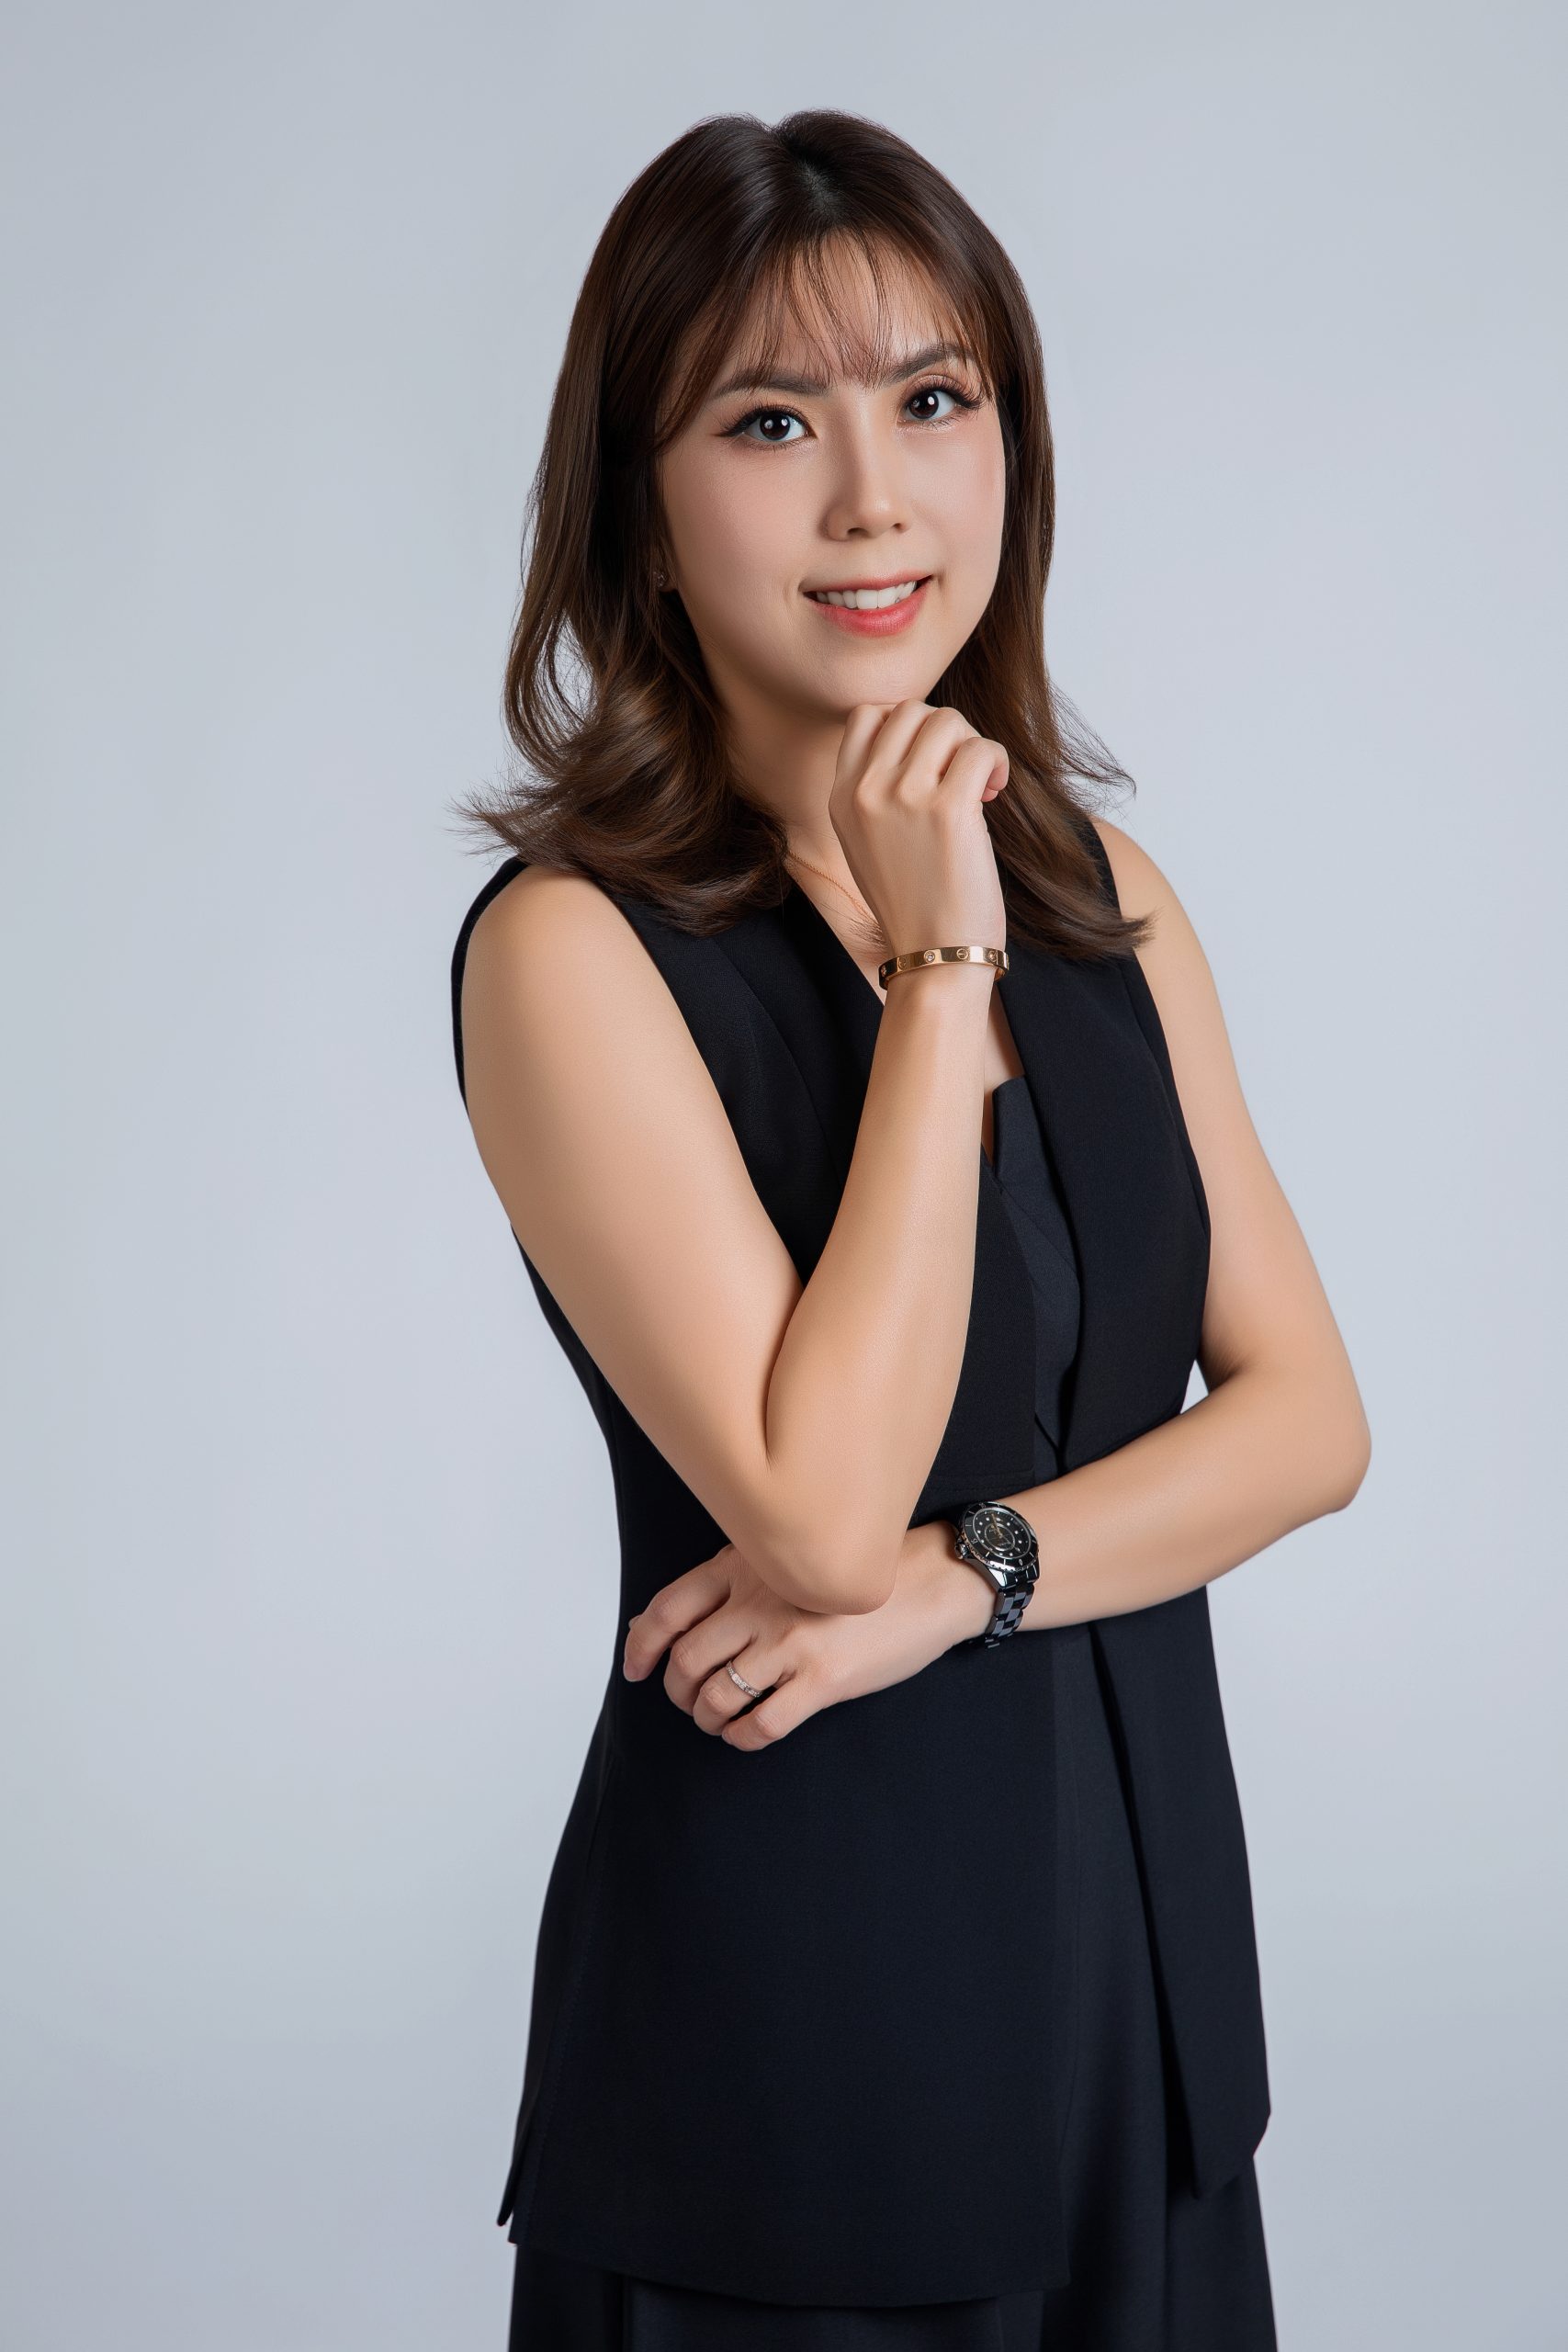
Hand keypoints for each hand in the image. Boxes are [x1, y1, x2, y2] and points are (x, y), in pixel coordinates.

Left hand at [621, 1522, 994, 1751]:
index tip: (636, 1669)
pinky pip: (761, 1724)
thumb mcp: (783, 1559)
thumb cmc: (852, 1573)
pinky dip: (741, 1738)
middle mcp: (759, 1602)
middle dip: (677, 1692)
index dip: (641, 1646)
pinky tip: (745, 1735)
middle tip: (688, 1702)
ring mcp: (789, 1642)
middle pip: (686, 1661)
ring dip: (706, 1719)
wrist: (928, 1583)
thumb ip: (727, 1584)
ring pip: (717, 1696)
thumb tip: (656, 1624)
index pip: (668, 1609)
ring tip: (716, 1721)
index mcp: (744, 1566)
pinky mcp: (821, 1679)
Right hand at [829, 700, 1009, 957]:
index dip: (908, 726)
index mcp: (840, 797)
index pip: (867, 714)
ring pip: (948, 721)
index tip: (929, 762)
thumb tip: (918, 737)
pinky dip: (996, 762)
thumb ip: (876, 791)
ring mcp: (903, 797)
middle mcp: (864, 792)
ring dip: (973, 746)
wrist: (934, 956)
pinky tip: (994, 794)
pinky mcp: (947, 810)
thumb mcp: (868, 843)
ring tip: (981, 786)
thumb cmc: (914, 904)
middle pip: (911, 710)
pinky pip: (981, 749)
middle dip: (946, 734)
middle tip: (961, 775)